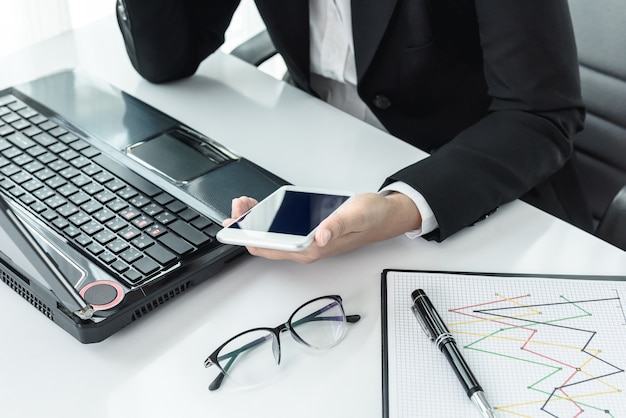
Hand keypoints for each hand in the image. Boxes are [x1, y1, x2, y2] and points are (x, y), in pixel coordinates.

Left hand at [223, 192, 421, 262]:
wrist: (383, 217)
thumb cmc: (370, 218)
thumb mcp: (355, 216)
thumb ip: (337, 226)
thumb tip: (321, 234)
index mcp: (313, 249)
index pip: (270, 248)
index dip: (249, 236)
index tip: (237, 222)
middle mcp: (307, 249)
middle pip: (266, 244)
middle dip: (246, 227)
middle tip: (238, 208)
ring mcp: (307, 242)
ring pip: (271, 237)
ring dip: (255, 223)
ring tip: (245, 205)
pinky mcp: (308, 234)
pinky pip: (281, 230)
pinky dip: (267, 219)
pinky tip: (262, 207)